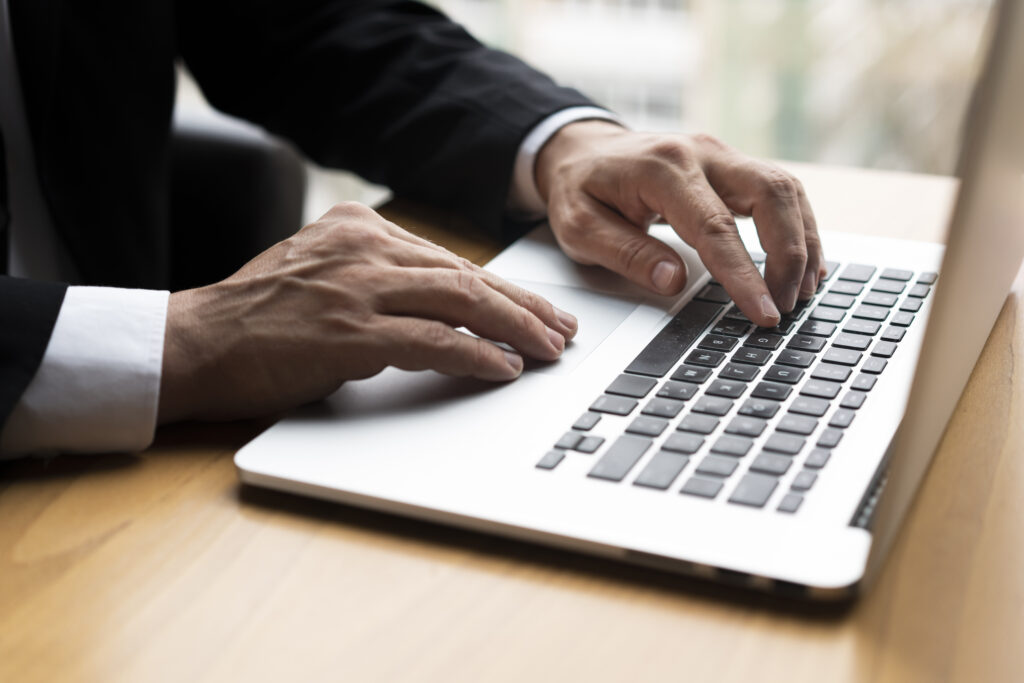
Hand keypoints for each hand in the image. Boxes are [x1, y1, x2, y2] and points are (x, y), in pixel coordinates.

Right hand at [158, 202, 577, 422]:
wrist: (195, 343)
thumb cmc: (258, 319)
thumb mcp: (323, 275)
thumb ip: (378, 280)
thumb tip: (444, 309)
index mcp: (360, 228)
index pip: (450, 260)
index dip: (503, 288)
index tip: (538, 309)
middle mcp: (364, 248)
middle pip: (467, 275)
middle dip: (523, 305)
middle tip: (561, 329)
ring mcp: (357, 287)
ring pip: (460, 300)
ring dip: (513, 328)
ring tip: (548, 349)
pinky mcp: (349, 332)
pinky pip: (432, 340)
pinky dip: (474, 354)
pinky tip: (503, 367)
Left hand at [535, 121, 824, 326]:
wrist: (582, 149)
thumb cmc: (580, 189)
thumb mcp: (579, 228)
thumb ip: (626, 253)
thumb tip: (674, 281)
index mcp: (662, 169)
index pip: (716, 227)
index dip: (744, 274)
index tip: (764, 312)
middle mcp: (701, 154)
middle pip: (771, 194)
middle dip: (790, 254)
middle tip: (786, 306)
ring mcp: (721, 156)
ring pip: (785, 189)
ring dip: (802, 241)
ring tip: (802, 292)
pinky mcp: (732, 166)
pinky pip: (779, 192)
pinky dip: (798, 227)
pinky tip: (803, 264)